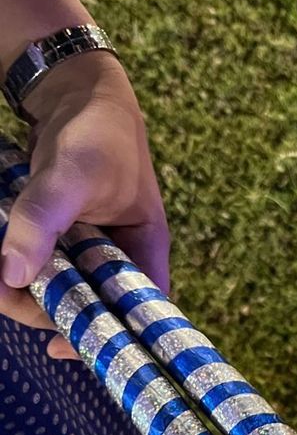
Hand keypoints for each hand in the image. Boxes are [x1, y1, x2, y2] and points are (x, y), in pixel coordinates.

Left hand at [0, 50, 168, 358]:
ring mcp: (90, 249)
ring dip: (25, 284)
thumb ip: (42, 220)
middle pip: (88, 307)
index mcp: (144, 250)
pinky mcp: (64, 237)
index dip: (104, 337)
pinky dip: (19, 263)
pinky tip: (4, 252)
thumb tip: (11, 274)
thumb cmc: (94, 130)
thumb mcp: (70, 173)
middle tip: (4, 288)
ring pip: (59, 288)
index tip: (59, 347)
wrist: (74, 87)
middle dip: (45, 305)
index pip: (135, 313)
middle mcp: (120, 257)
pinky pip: (43, 266)